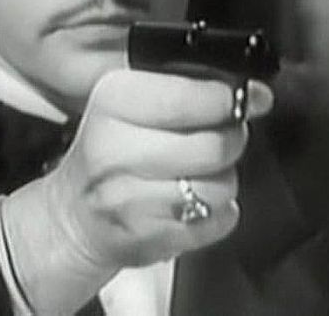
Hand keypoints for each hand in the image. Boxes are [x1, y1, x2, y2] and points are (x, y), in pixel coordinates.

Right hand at [2, 69, 273, 312]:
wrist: (73, 216)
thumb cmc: (111, 151)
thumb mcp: (130, 102)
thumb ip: (188, 90)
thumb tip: (255, 94)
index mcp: (112, 100)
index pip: (189, 97)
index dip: (229, 99)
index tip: (248, 99)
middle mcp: (114, 148)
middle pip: (214, 145)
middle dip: (231, 141)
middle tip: (220, 138)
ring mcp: (129, 198)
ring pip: (221, 186)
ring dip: (222, 180)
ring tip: (198, 174)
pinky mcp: (148, 238)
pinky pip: (218, 221)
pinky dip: (217, 214)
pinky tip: (193, 204)